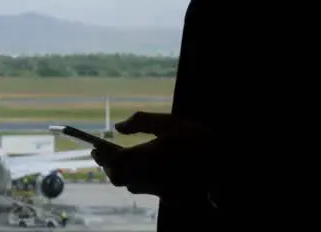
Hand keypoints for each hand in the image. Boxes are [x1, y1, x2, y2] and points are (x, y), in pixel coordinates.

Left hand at [92, 112, 211, 196]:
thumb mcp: (169, 122)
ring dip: (126, 175)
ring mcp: (161, 190)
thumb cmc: (196, 137)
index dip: (101, 156)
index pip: (114, 162)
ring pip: (132, 186)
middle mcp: (151, 176)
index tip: (96, 148)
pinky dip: (143, 180)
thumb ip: (141, 122)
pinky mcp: (170, 197)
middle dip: (110, 167)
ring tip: (127, 160)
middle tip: (107, 155)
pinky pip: (148, 190)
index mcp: (149, 156)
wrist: (225, 160)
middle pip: (118, 179)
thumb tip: (118, 127)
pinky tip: (149, 169)